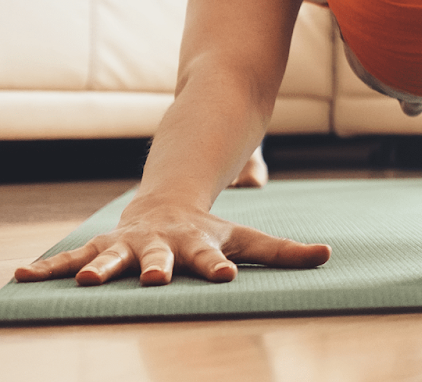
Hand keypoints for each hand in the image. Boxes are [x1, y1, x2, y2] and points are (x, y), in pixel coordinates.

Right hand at [12, 198, 330, 286]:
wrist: (167, 204)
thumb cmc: (210, 233)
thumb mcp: (248, 239)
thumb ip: (285, 251)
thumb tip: (327, 255)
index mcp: (198, 244)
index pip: (213, 257)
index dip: (218, 266)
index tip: (223, 277)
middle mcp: (160, 245)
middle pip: (158, 258)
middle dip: (154, 269)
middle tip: (153, 280)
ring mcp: (128, 246)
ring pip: (110, 258)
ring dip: (97, 269)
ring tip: (81, 280)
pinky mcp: (101, 248)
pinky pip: (70, 257)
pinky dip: (47, 267)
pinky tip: (20, 277)